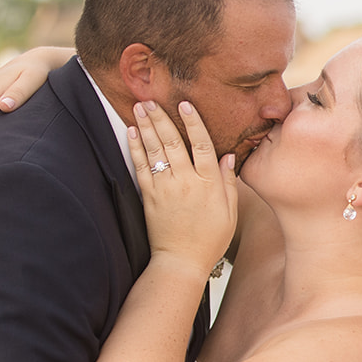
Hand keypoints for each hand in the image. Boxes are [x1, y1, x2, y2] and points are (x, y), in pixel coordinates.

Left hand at [128, 100, 238, 276]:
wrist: (181, 262)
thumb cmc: (210, 240)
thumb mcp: (230, 213)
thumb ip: (228, 183)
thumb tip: (228, 156)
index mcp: (209, 184)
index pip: (202, 145)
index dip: (193, 123)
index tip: (185, 104)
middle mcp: (186, 182)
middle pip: (173, 142)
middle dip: (161, 118)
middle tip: (152, 99)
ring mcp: (166, 188)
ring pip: (155, 150)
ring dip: (146, 127)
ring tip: (140, 107)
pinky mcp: (150, 197)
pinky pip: (141, 167)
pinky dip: (136, 149)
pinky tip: (131, 133)